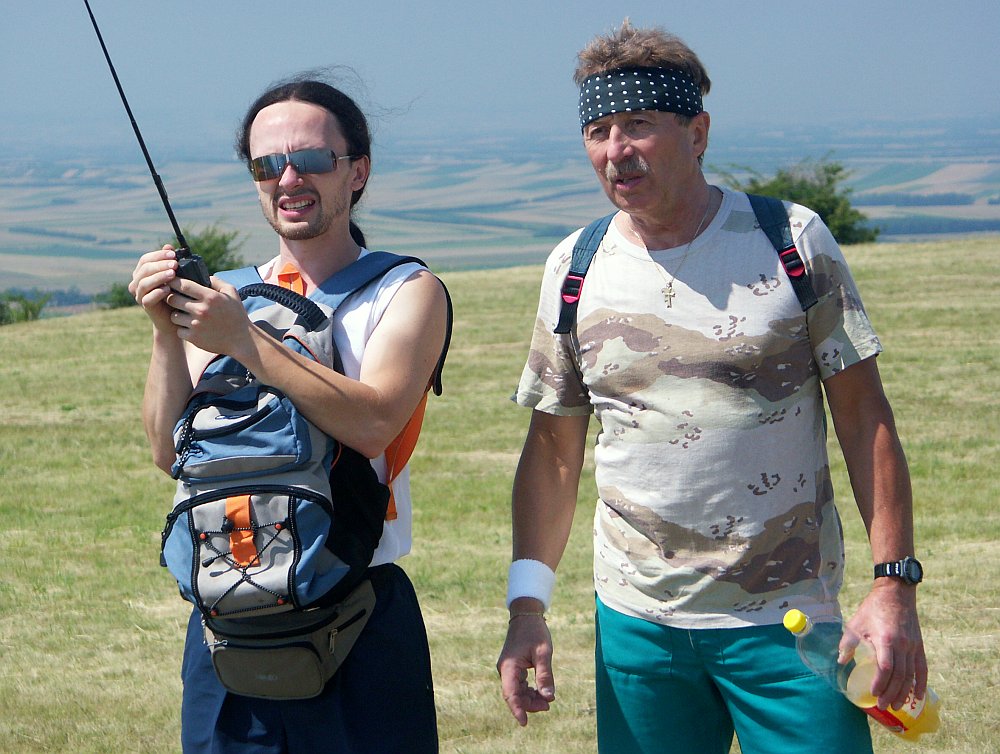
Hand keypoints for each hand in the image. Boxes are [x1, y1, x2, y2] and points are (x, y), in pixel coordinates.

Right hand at [129, 245, 181, 331]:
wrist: (175, 316)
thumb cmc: (175, 293)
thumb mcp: (175, 276)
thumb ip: (170, 262)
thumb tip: (168, 246)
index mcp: (142, 272)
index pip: (145, 259)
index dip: (158, 255)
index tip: (173, 253)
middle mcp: (137, 282)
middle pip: (145, 269)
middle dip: (160, 265)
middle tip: (175, 264)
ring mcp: (139, 294)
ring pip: (144, 283)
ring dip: (159, 277)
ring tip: (173, 275)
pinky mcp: (145, 306)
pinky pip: (147, 298)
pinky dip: (157, 293)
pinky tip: (168, 290)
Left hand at [162, 276, 249, 357]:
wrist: (242, 340)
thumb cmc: (237, 314)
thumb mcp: (232, 293)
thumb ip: (216, 281)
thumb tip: (202, 276)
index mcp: (210, 297)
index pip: (182, 285)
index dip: (173, 282)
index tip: (172, 282)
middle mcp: (201, 310)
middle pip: (172, 299)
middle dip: (172, 298)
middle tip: (176, 299)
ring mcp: (196, 325)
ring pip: (173, 316)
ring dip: (177, 314)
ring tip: (185, 315)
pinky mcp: (194, 338)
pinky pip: (179, 330)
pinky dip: (183, 329)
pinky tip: (191, 327)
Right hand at [496, 613, 555, 725]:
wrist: (526, 614)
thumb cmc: (534, 631)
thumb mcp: (543, 653)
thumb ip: (545, 675)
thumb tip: (549, 697)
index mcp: (509, 667)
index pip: (511, 694)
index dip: (518, 709)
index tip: (524, 723)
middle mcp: (505, 669)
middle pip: (514, 695)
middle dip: (529, 704)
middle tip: (548, 706)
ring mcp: (508, 668)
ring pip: (517, 691)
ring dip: (530, 698)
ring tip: (547, 700)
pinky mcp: (512, 667)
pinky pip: (519, 684)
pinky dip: (529, 690)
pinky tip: (541, 692)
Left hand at [842, 581, 925, 710]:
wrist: (895, 594)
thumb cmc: (873, 609)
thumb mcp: (855, 623)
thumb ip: (848, 643)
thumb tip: (841, 661)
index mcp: (885, 639)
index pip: (885, 667)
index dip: (880, 683)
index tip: (873, 693)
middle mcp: (902, 645)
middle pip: (899, 676)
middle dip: (891, 694)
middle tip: (883, 706)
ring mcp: (913, 647)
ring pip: (911, 675)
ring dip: (904, 693)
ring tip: (896, 706)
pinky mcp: (919, 646)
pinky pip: (922, 669)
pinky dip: (920, 684)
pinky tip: (918, 697)